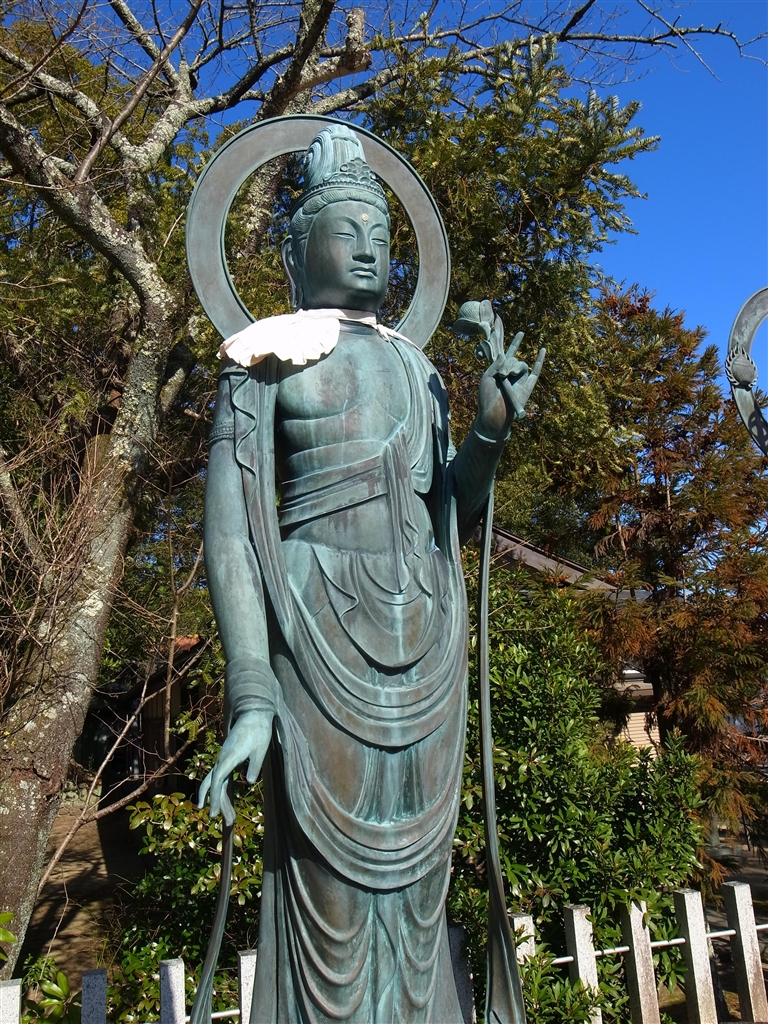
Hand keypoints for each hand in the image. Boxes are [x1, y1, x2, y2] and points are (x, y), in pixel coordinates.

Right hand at [197, 710, 272, 825]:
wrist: (254, 713)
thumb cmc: (259, 730)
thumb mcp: (261, 748)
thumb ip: (255, 765)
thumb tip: (249, 782)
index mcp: (229, 756)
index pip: (217, 780)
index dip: (214, 797)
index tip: (214, 813)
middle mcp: (222, 758)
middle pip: (214, 784)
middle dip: (218, 804)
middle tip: (227, 822)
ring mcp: (223, 758)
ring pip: (215, 782)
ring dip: (219, 799)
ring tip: (227, 818)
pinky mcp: (227, 758)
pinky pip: (220, 777)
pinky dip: (220, 790)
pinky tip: (225, 800)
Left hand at [475, 316, 545, 439]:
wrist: (495, 417)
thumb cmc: (486, 399)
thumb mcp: (486, 379)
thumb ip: (495, 364)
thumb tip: (503, 354)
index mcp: (497, 368)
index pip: (500, 348)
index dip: (499, 334)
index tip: (498, 319)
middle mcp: (509, 371)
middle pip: (512, 357)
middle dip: (507, 365)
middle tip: (502, 377)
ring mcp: (519, 378)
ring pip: (521, 364)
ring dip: (514, 370)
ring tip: (507, 381)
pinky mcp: (528, 385)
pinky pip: (535, 370)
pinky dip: (540, 360)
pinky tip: (542, 349)